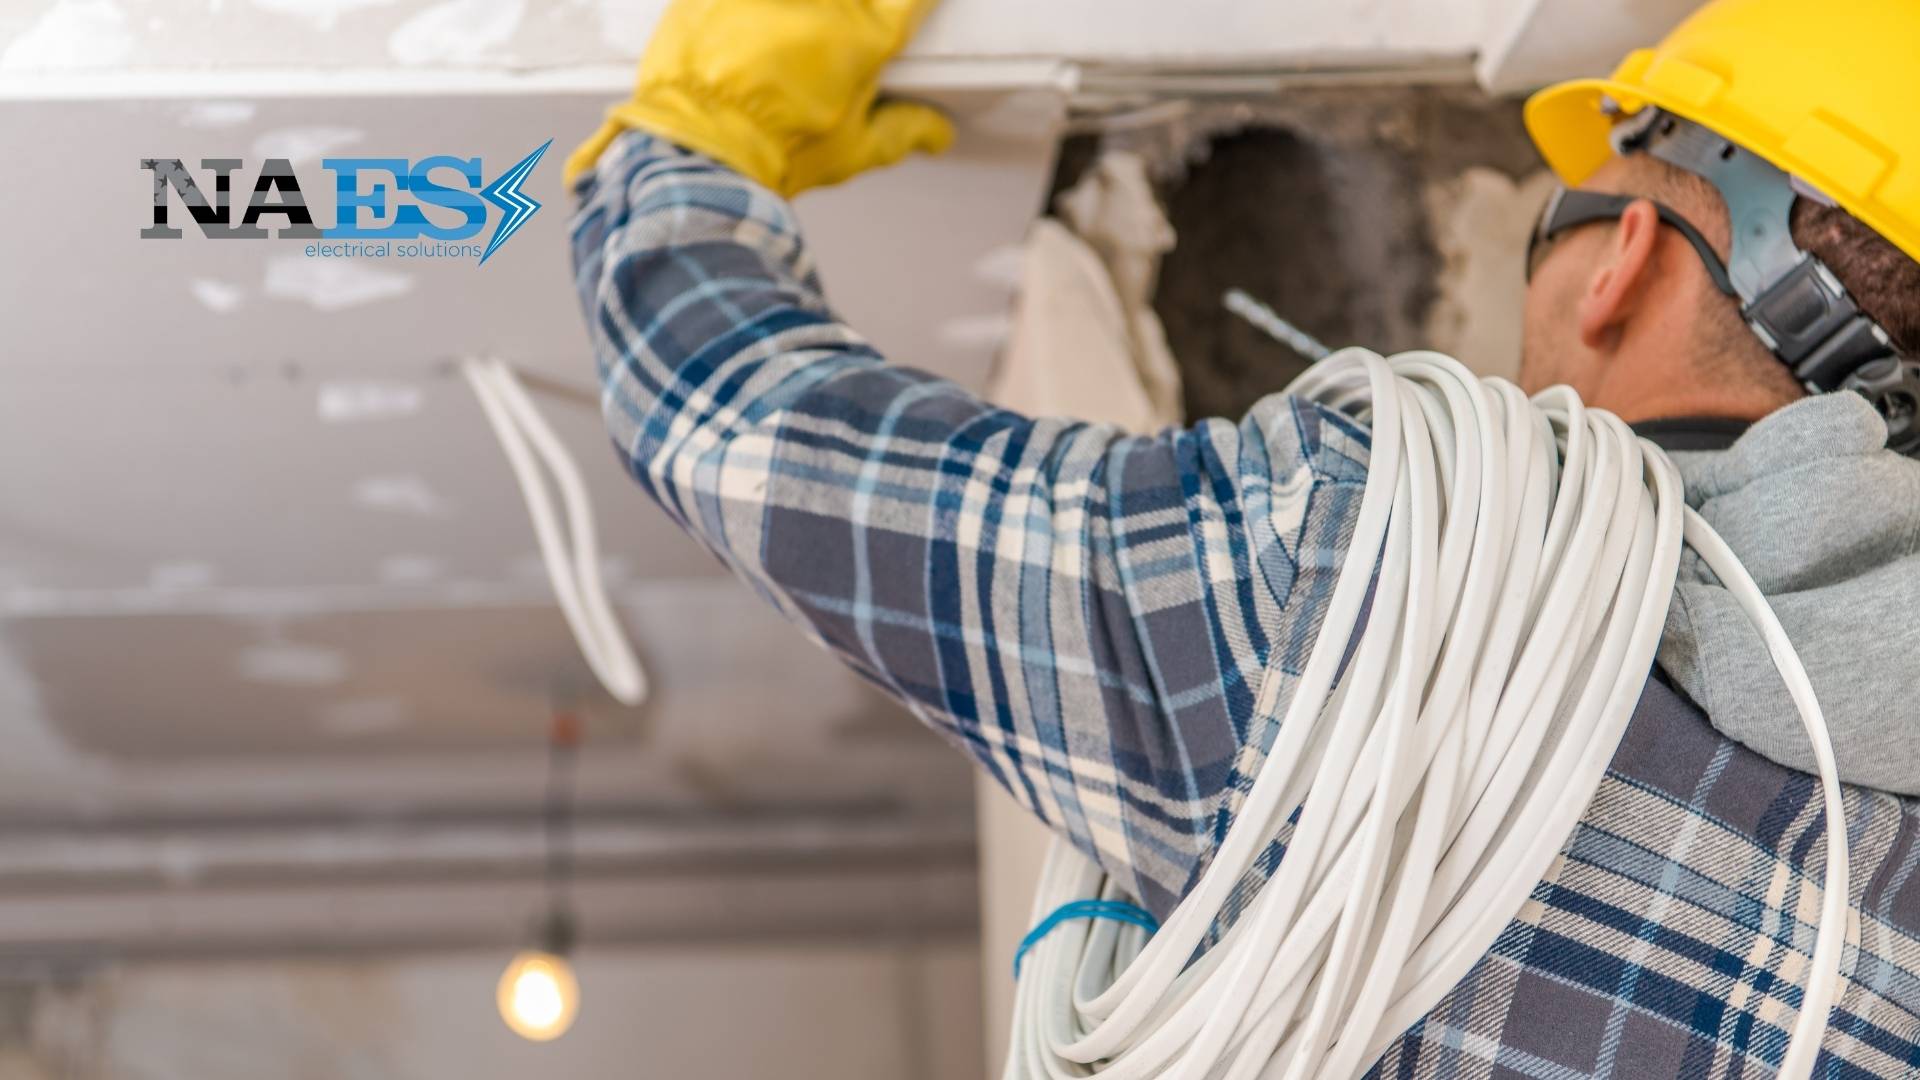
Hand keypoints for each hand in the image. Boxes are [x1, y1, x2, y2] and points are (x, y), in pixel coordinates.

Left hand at [565, 0, 954, 195]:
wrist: (699, 151)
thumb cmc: (777, 152)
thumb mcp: (852, 150)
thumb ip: (903, 131)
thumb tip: (938, 133)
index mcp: (867, 37)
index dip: (915, 1)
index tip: (910, 8)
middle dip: (854, 13)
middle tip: (834, 46)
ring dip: (806, 10)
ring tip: (796, 42)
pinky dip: (758, 8)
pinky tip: (758, 27)